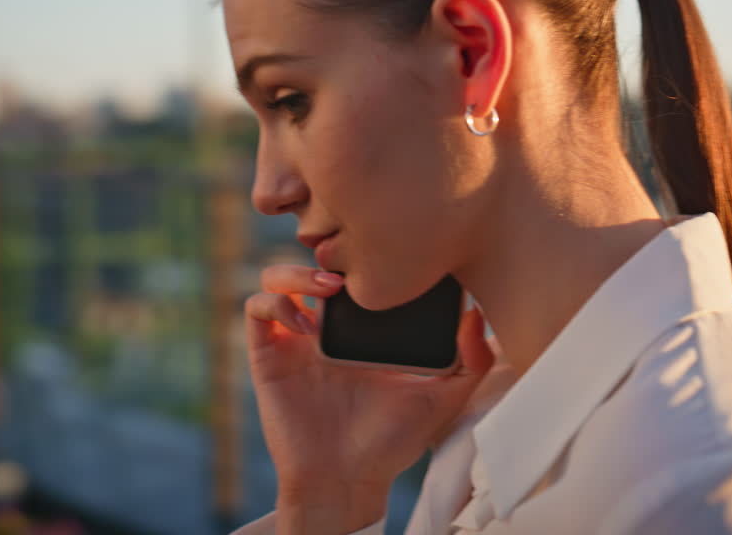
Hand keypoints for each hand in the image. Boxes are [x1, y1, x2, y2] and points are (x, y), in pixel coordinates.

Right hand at [244, 264, 494, 533]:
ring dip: (296, 271)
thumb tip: (475, 313)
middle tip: (353, 267)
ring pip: (278, 277)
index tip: (390, 254)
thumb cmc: (393, 441)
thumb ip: (471, 361)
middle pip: (313, 263)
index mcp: (363, 328)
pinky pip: (256, 309)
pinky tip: (304, 324)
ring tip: (327, 287)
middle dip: (328, 252)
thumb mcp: (444, 397)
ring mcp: (294, 339)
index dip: (366, 255)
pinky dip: (275, 303)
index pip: (357, 272)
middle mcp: (326, 327)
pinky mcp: (269, 354)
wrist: (348, 479)